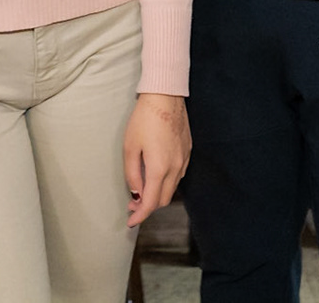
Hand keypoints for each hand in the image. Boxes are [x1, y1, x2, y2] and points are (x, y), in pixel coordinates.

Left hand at [123, 93, 191, 227]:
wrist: (166, 96)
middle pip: (163, 199)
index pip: (151, 203)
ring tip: (141, 190)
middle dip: (148, 207)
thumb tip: (136, 193)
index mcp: (160, 168)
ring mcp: (184, 160)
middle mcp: (176, 168)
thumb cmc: (144, 119)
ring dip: (157, 194)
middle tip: (132, 205)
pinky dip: (166, 182)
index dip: (140, 216)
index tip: (131, 222)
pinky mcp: (187, 152)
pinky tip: (154, 175)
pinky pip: (177, 175)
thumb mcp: (130, 147)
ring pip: (171, 188)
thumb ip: (132, 174)